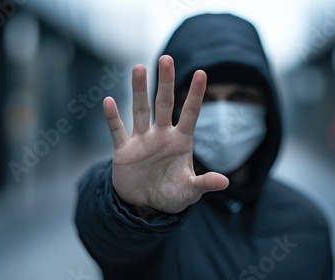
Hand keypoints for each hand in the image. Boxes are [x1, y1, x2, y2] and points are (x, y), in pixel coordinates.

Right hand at [103, 55, 228, 213]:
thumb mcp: (189, 191)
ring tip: (139, 68)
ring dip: (138, 90)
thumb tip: (225, 182)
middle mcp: (162, 134)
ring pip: (140, 110)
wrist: (145, 205)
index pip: (190, 113)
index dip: (195, 94)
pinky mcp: (124, 150)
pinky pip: (118, 130)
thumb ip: (204, 184)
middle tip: (166, 59)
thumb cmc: (171, 195)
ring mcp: (142, 140)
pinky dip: (113, 118)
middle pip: (164, 103)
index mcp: (181, 141)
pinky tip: (109, 101)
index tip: (201, 73)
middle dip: (165, 82)